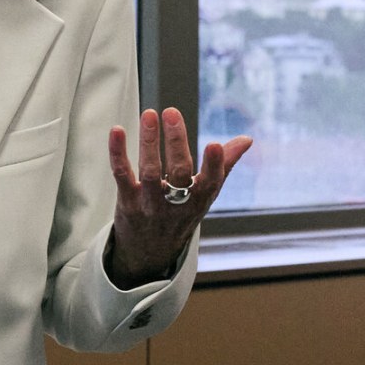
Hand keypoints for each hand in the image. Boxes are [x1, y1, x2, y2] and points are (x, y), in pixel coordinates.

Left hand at [106, 107, 252, 286]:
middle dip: (176, 142)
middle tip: (171, 112)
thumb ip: (224, 166)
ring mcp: (150, 204)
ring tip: (149, 114)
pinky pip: (122, 175)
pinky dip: (118, 153)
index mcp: (200, 200)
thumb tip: (247, 139)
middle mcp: (176, 204)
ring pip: (150, 172)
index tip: (214, 144)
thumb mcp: (205, 196)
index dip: (214, 165)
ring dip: (149, 142)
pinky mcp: (127, 202)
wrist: (150, 253)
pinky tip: (117, 131)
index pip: (210, 183)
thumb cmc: (181, 215)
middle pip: (178, 172)